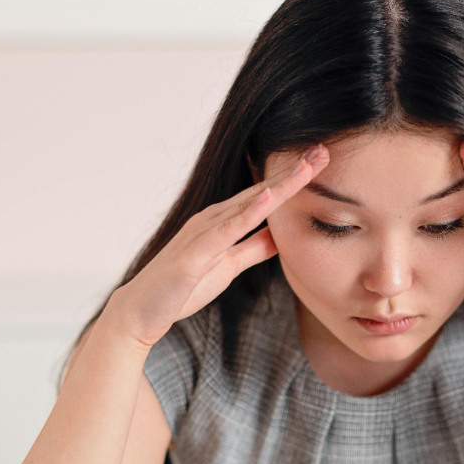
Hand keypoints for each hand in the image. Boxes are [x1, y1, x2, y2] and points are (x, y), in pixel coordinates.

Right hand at [112, 144, 329, 347]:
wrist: (140, 312)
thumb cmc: (181, 288)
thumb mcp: (228, 265)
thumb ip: (253, 248)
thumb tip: (282, 235)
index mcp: (222, 221)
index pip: (265, 195)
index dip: (294, 179)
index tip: (322, 161)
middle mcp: (212, 219)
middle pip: (260, 191)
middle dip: (293, 172)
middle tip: (324, 151)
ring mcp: (201, 233)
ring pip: (247, 204)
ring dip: (278, 185)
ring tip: (306, 166)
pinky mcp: (194, 254)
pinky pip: (225, 230)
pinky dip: (248, 212)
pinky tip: (269, 197)